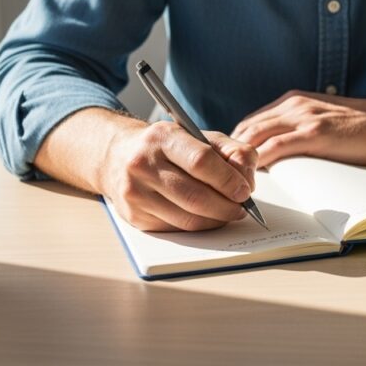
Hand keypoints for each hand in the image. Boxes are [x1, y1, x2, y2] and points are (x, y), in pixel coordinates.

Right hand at [100, 121, 256, 231]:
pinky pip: (175, 229)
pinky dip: (198, 227)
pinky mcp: (133, 215)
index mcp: (162, 137)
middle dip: (226, 206)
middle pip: (195, 196)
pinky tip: (206, 218)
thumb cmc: (167, 147)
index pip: (201, 161)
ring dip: (215, 220)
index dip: (228, 180)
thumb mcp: (198, 136)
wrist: (118, 156)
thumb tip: (246, 178)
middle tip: (241, 208)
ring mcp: (135, 192)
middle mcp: (143, 163)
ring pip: (187, 218)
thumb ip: (231, 151)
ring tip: (228, 213)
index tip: (244, 190)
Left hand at [231, 90, 365, 167]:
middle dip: (230, 153)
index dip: (234, 144)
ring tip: (231, 182)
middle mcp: (292, 105)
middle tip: (221, 178)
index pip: (250, 122)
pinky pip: (275, 147)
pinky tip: (253, 178)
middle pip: (246, 128)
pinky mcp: (314, 133)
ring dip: (240, 160)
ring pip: (255, 136)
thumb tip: (276, 152)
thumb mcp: (321, 119)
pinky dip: (260, 163)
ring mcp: (303, 118)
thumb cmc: (360, 127)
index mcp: (292, 101)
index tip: (226, 164)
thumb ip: (298, 128)